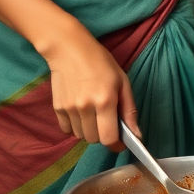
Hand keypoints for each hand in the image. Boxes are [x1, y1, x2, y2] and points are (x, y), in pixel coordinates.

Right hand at [44, 22, 138, 150]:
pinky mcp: (57, 109)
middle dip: (102, 133)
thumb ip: (129, 109)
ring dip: (88, 129)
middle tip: (106, 118)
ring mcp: (69, 109)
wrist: (70, 49)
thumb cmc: (101, 62)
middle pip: (94, 140)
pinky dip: (75, 126)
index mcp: (105, 100)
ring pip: (81, 136)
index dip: (116, 143)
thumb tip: (137, 134)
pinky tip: (79, 110)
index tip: (120, 141)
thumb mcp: (122, 81)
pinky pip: (67, 130)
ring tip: (92, 110)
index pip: (108, 138)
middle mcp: (86, 108)